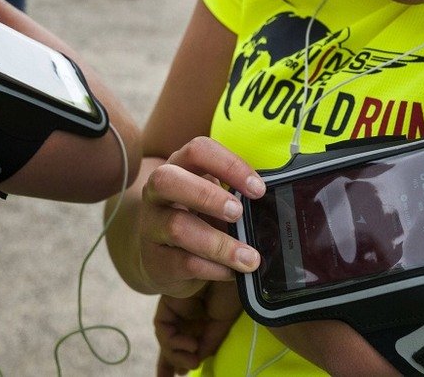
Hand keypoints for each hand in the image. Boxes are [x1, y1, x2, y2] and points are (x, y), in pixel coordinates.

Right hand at [138, 137, 264, 298]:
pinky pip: (183, 262)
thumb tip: (271, 205)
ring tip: (249, 258)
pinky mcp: (155, 260)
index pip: (197, 151)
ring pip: (177, 227)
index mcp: (179, 168)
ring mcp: (151, 226)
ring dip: (219, 244)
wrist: (164, 260)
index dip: (228, 165)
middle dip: (206, 195)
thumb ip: (234, 196)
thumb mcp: (213, 201)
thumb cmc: (197, 221)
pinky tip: (232, 271)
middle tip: (238, 213)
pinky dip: (214, 268)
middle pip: (168, 180)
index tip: (258, 189)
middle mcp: (157, 192)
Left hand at [154, 282, 241, 375]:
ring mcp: (178, 310)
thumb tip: (194, 361)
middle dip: (168, 360)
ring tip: (193, 360)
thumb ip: (207, 343)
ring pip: (166, 339)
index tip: (181, 374)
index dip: (181, 358)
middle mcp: (188, 315)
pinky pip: (162, 328)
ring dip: (175, 355)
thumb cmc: (232, 293)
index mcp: (203, 321)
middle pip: (171, 341)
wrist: (229, 273)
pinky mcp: (169, 303)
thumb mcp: (221, 325)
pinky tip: (190, 345)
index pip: (188, 342)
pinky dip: (172, 342)